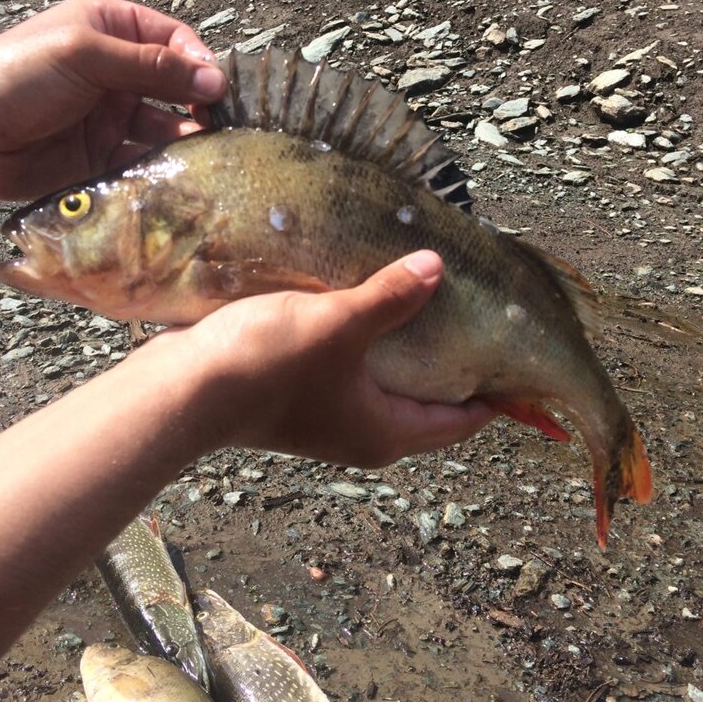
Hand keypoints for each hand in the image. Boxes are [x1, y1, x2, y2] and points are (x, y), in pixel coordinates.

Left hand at [0, 0, 226, 199]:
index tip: (219, 90)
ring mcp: (109, 119)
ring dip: (187, 143)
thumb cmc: (15, 75)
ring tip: (208, 158)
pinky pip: (142, 165)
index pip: (174, 42)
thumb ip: (152, 66)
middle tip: (224, 129)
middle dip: (202, 106)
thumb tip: (215, 79)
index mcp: (112, 31)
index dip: (200, 63)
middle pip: (177, 88)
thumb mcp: (86, 54)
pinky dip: (162, 172)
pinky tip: (179, 179)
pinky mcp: (101, 160)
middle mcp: (116, 74)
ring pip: (165, 130)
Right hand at [166, 251, 496, 467]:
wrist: (183, 391)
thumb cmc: (269, 366)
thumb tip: (436, 267)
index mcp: (389, 432)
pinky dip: (374, 346)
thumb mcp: (340, 324)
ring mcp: (333, 418)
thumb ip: (392, 297)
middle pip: (432, 401)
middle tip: (479, 314)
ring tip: (432, 300)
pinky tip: (373, 305)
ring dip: (411, 349)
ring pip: (391, 384)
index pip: (465, 418)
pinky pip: (357, 373)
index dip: (496, 390)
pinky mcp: (304, 397)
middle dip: (456, 362)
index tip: (519, 353)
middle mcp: (366, 434)